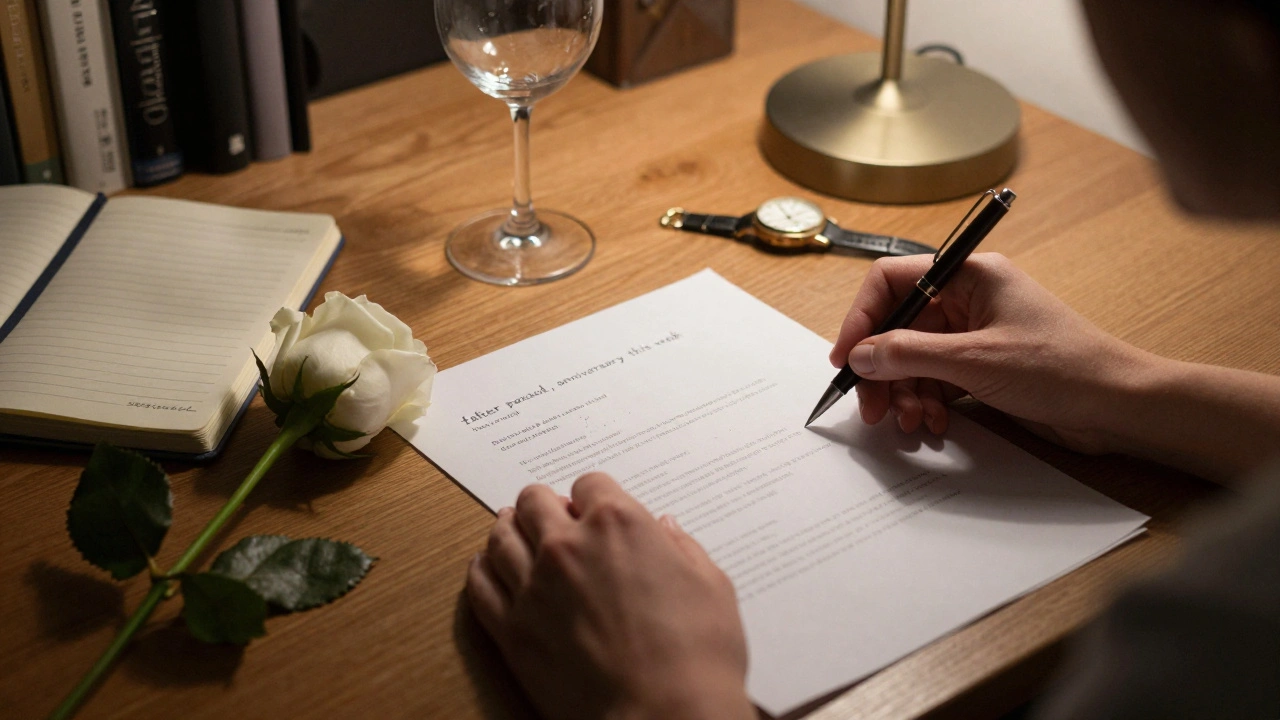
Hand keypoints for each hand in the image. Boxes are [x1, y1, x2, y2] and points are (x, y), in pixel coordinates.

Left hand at [466, 473, 753, 719]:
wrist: (663, 717)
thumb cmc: (697, 657)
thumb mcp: (712, 588)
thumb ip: (683, 550)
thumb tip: (665, 530)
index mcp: (619, 524)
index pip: (590, 484)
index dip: (593, 495)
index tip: (594, 508)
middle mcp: (568, 546)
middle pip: (536, 501)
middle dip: (545, 505)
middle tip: (549, 515)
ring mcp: (534, 587)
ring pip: (502, 537)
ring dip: (509, 529)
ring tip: (513, 530)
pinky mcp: (512, 630)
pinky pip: (480, 585)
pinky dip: (482, 569)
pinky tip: (487, 567)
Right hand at [830, 253, 1150, 453]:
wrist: (1118, 406)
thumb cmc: (1063, 368)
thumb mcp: (976, 361)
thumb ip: (910, 354)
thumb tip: (861, 354)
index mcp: (970, 275)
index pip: (893, 281)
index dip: (863, 318)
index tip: (847, 357)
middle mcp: (969, 299)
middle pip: (899, 326)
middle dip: (882, 369)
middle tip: (872, 408)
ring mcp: (975, 334)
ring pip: (914, 359)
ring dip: (905, 393)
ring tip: (911, 423)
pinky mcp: (983, 366)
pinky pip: (935, 380)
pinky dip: (927, 402)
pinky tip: (934, 424)